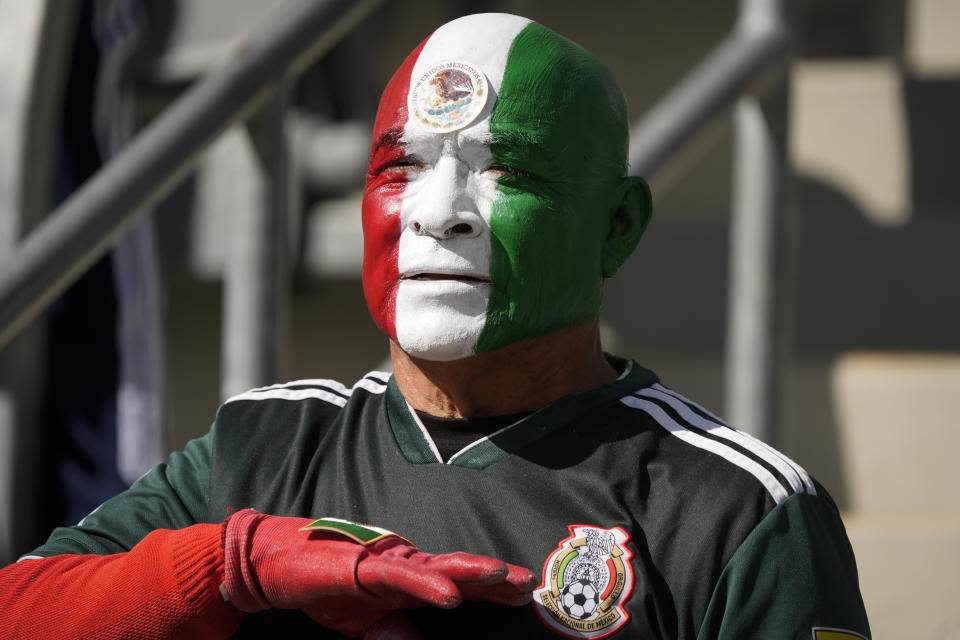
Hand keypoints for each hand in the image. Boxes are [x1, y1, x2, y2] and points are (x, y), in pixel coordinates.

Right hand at [221, 509, 534, 636]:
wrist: (278, 565)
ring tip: (501, 576)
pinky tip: (449, 595)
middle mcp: (405, 565)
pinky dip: (426, 584)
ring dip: (470, 572)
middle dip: (493, 577)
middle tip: (527, 582)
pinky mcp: (364, 567)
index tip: (522, 592)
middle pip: (457, 570)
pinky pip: (400, 577)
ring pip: (437, 566)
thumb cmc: (324, 589)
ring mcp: (386, 563)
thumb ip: (395, 634)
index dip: (490, 588)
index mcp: (409, 579)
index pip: (458, 582)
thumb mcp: (366, 624)